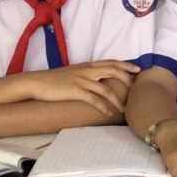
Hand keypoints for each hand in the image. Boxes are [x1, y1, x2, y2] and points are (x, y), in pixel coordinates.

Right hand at [23, 60, 138, 114]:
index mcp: (88, 65)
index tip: (137, 69)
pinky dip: (103, 107)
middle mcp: (87, 71)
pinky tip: (109, 113)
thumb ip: (87, 73)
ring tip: (124, 109)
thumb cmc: (55, 79)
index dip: (125, 65)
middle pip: (113, 71)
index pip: (111, 62)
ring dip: (117, 100)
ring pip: (106, 89)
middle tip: (135, 89)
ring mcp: (82, 81)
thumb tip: (99, 79)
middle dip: (127, 79)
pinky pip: (94, 100)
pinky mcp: (75, 91)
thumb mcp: (74, 72)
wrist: (38, 83)